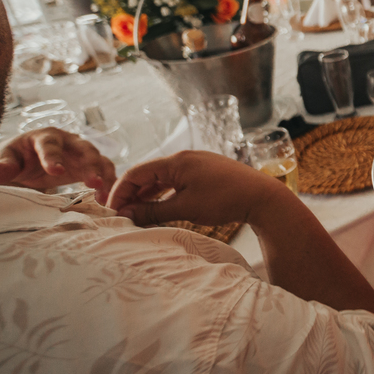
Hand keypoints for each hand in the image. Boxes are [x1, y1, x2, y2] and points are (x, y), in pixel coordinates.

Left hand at [0, 128, 116, 201]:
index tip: (57, 173)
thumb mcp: (5, 161)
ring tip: (105, 194)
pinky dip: (108, 184)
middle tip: (94, 182)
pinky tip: (107, 200)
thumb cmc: (15, 159)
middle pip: (84, 148)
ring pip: (98, 159)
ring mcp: (80, 153)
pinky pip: (104, 171)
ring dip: (104, 175)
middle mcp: (68, 141)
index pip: (50, 145)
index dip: (53, 158)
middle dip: (90, 165)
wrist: (27, 162)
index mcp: (45, 137)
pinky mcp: (88, 165)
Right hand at [108, 150, 292, 226]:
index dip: (120, 191)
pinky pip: (177, 182)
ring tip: (134, 215)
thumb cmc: (225, 200)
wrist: (262, 197)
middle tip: (119, 215)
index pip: (137, 172)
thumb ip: (153, 211)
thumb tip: (126, 215)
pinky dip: (164, 195)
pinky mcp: (206, 174)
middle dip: (131, 194)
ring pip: (162, 179)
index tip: (111, 210)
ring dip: (147, 196)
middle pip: (148, 174)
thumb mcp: (185, 208)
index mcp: (177, 161)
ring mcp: (197, 165)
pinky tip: (157, 209)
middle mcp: (185, 158)